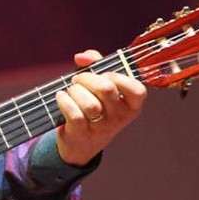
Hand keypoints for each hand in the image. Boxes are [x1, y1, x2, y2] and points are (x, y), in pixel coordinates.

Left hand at [54, 49, 147, 165]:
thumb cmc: (94, 105)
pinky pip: (74, 113)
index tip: (103, 74)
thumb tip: (82, 57)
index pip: (137, 89)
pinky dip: (64, 101)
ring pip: (90, 104)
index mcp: (132, 105)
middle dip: (87, 78)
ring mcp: (103, 128)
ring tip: (71, 91)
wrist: (81, 142)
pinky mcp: (82, 134)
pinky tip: (61, 97)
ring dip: (75, 91)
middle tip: (78, 80)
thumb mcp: (101, 85)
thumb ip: (96, 63)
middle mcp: (121, 117)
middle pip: (106, 89)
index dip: (117, 76)